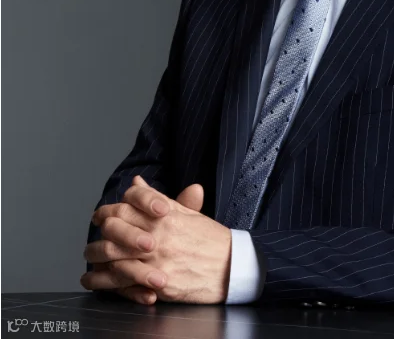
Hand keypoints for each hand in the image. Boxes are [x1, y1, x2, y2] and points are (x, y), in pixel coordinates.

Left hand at [81, 176, 231, 304]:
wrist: (231, 266)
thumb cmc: (210, 239)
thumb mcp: (186, 213)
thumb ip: (157, 199)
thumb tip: (136, 182)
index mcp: (165, 214)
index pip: (127, 203)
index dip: (110, 209)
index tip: (102, 216)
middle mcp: (158, 233)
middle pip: (115, 226)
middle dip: (101, 232)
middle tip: (95, 238)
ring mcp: (156, 258)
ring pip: (113, 254)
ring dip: (96, 257)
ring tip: (90, 260)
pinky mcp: (157, 281)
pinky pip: (122, 281)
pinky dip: (104, 282)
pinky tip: (94, 281)